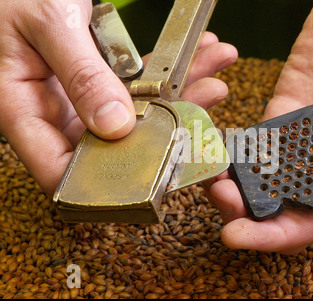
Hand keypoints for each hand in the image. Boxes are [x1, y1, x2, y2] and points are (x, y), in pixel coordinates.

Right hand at [0, 0, 237, 193]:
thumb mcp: (50, 25)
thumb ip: (81, 74)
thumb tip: (114, 126)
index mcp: (24, 111)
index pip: (60, 172)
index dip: (102, 188)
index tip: (151, 179)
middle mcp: (56, 114)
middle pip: (114, 148)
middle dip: (162, 136)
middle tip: (199, 121)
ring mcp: (83, 101)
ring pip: (138, 117)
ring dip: (180, 99)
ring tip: (212, 81)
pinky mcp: (104, 83)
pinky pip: (141, 86)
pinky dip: (171, 73)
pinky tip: (202, 55)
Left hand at [206, 0, 312, 253]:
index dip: (280, 234)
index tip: (240, 234)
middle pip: (283, 206)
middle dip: (247, 213)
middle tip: (220, 203)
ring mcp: (303, 139)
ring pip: (263, 178)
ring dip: (235, 184)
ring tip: (210, 178)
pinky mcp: (283, 112)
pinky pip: (255, 140)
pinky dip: (235, 151)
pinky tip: (215, 150)